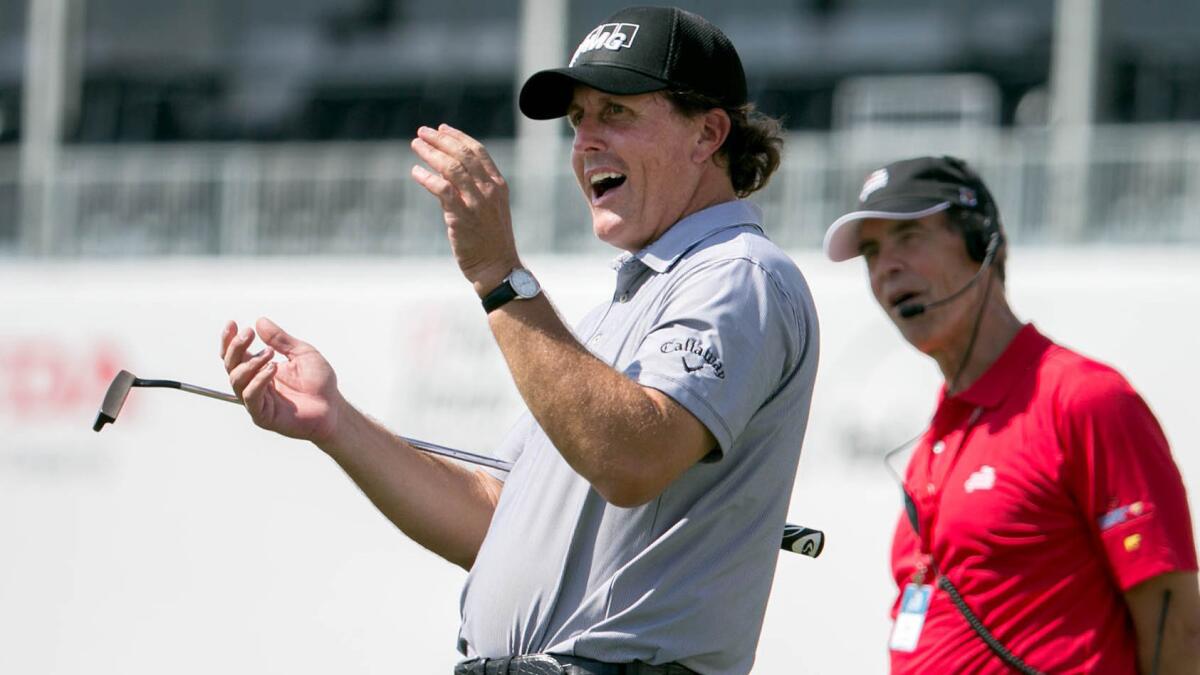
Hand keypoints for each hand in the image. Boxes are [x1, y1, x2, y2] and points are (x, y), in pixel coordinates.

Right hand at [220, 317, 341, 443]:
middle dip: (236, 347)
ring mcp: (257, 401)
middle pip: (231, 365)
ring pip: (237, 380)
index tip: (233, 323)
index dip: (230, 340)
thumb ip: (281, 339)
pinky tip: (272, 369)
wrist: (333, 407)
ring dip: (250, 363)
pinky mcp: (263, 415)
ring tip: (270, 353)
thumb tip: (260, 322)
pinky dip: (258, 380)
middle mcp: (255, 384)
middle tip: (249, 333)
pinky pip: (251, 397)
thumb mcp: (302, 353)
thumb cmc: (319, 383)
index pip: (236, 355)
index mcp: (260, 369)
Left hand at [410, 124, 520, 294]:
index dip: (458, 137)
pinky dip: (426, 177)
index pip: (478, 151)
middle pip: (463, 155)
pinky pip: (441, 189)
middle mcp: (489, 190)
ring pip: (451, 168)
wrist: (497, 267)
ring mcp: (476, 203)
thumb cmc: (491, 240)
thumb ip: (475, 189)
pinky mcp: (461, 216)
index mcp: (498, 185)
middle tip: (422, 132)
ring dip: (430, 153)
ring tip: (415, 145)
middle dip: (440, 140)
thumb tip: (448, 174)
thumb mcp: (491, 209)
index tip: (442, 129)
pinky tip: (415, 172)